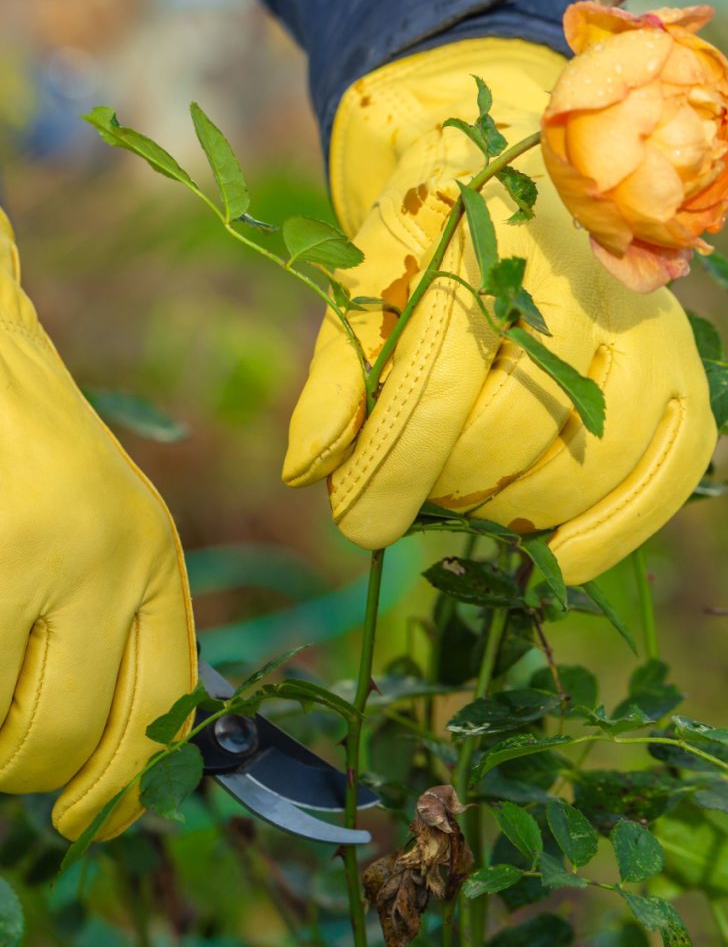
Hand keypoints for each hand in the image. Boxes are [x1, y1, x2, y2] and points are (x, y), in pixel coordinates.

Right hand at [0, 211, 195, 839]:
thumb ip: (116, 628)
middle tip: (10, 754)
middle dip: (30, 773)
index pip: (164, 707)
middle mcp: (102, 563)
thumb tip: (99, 765)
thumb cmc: (30, 453)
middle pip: (67, 744)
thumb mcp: (104, 530)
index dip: (127, 785)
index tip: (100, 823)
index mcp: (152, 556)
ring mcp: (21, 565)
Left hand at [283, 39, 715, 585]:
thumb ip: (342, 370)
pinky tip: (563, 558)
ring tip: (472, 507)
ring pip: (596, 451)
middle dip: (454, 486)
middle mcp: (583, 265)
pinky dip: (622, 523)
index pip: (441, 373)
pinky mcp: (682, 352)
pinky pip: (676, 453)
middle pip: (521, 423)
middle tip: (419, 497)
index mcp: (489, 226)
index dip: (394, 465)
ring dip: (522, 508)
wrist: (517, 141)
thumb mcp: (369, 273)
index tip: (357, 523)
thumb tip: (307, 473)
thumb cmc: (432, 216)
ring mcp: (646, 310)